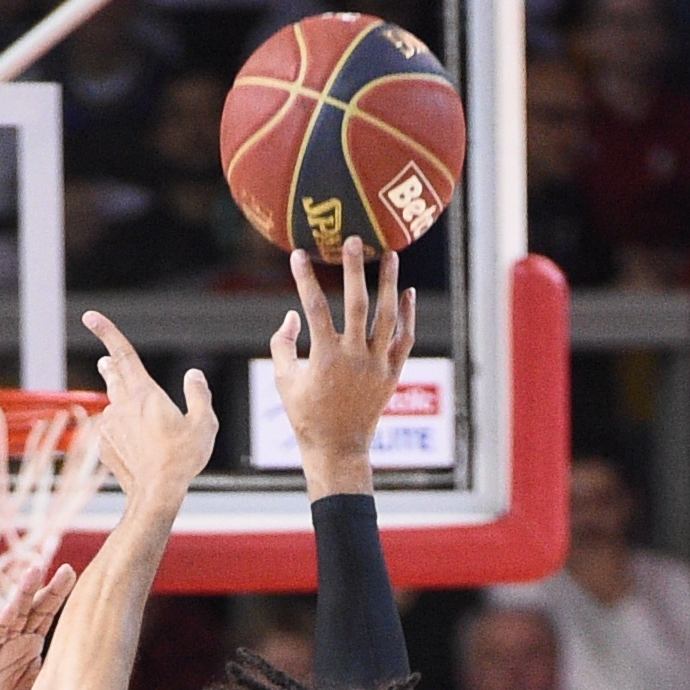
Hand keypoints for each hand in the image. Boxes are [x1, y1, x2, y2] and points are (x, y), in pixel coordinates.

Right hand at [0, 560, 75, 689]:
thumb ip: (59, 675)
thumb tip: (93, 667)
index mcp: (32, 645)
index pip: (48, 615)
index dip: (61, 596)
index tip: (79, 578)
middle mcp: (17, 639)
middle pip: (36, 608)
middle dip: (51, 588)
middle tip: (70, 570)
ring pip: (14, 613)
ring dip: (24, 592)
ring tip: (36, 570)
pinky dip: (4, 618)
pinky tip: (13, 604)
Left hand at [80, 313, 215, 498]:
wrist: (156, 494)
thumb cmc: (182, 458)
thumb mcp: (204, 424)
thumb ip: (199, 395)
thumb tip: (194, 376)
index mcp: (145, 393)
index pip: (123, 353)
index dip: (107, 331)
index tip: (91, 316)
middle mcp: (121, 405)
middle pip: (113, 374)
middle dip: (110, 364)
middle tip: (105, 359)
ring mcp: (109, 427)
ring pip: (113, 405)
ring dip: (120, 400)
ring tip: (127, 405)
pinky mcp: (104, 446)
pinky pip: (111, 431)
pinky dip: (121, 431)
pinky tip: (135, 444)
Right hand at [266, 244, 413, 491]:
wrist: (338, 448)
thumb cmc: (306, 415)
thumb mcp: (283, 380)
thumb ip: (282, 344)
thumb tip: (292, 314)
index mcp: (324, 358)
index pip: (314, 308)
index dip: (304, 279)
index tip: (298, 254)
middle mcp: (354, 358)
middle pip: (357, 304)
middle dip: (354, 270)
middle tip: (354, 240)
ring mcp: (377, 365)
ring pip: (387, 317)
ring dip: (389, 283)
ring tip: (389, 255)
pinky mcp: (392, 373)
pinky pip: (404, 339)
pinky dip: (407, 315)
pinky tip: (405, 292)